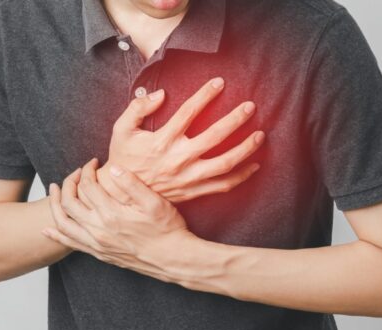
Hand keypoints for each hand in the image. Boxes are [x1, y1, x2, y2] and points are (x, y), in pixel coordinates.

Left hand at [43, 157, 192, 283]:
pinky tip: (48, 228)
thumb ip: (131, 183)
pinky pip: (70, 244)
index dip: (87, 170)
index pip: (88, 186)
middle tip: (77, 173)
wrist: (173, 260)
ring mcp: (97, 244)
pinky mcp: (99, 253)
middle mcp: (99, 230)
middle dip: (69, 182)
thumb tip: (112, 168)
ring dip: (55, 205)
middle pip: (69, 202)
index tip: (93, 163)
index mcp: (112, 214)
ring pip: (64, 223)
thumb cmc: (167, 230)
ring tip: (54, 191)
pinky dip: (56, 234)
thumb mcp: (154, 202)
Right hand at [96, 77, 263, 204]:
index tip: (220, 82)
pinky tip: (254, 165)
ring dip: (245, 149)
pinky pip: (222, 186)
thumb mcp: (121, 130)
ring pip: (224, 163)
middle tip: (250, 106)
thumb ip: (137, 108)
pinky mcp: (192, 191)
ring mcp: (187, 178)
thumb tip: (160, 94)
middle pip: (214, 137)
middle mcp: (177, 159)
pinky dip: (241, 176)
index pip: (188, 112)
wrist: (121, 194)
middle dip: (235, 120)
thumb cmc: (123, 157)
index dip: (205, 95)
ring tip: (260, 135)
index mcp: (161, 141)